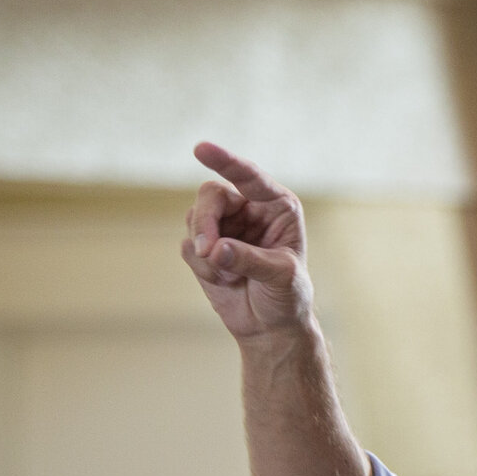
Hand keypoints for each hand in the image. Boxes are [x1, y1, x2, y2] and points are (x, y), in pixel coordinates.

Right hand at [182, 142, 314, 343]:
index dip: (225, 161)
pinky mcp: (204, 245)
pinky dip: (201, 266)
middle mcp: (249, 209)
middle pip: (211, 195)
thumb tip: (215, 249)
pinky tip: (223, 281)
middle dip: (205, 222)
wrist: (271, 327)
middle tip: (208, 251)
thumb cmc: (287, 296)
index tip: (201, 149)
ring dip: (204, 249)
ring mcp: (224, 226)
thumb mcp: (281, 277)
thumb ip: (250, 260)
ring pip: (195, 218)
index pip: (248, 176)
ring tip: (228, 275)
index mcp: (277, 206)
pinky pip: (188, 245)